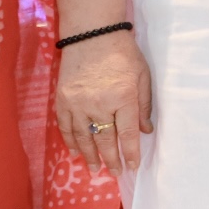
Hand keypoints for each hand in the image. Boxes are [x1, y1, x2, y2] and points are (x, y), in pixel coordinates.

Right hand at [55, 30, 151, 179]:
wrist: (92, 35)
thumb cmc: (123, 55)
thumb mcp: (142, 77)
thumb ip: (143, 105)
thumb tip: (146, 131)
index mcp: (123, 98)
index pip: (127, 134)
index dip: (130, 153)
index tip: (132, 167)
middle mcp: (99, 104)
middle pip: (104, 139)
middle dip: (110, 159)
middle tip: (114, 173)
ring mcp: (78, 103)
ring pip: (83, 137)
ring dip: (89, 155)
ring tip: (94, 168)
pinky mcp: (62, 99)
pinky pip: (66, 126)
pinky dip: (70, 140)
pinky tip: (75, 151)